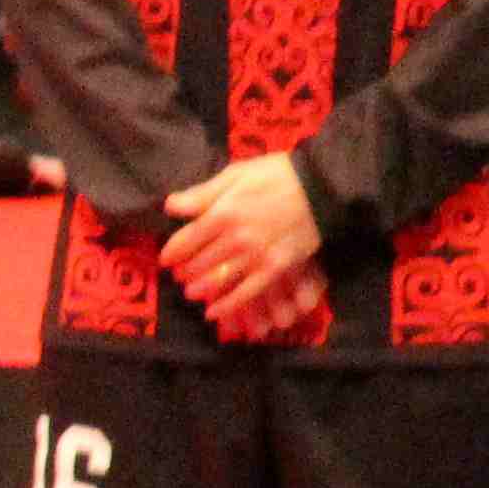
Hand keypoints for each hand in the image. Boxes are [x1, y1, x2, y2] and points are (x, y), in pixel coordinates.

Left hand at [160, 152, 324, 344]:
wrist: (322, 187)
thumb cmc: (277, 175)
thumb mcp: (236, 174)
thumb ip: (202, 194)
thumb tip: (170, 206)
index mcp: (223, 213)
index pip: (185, 241)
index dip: (171, 253)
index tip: (166, 259)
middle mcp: (236, 238)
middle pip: (198, 263)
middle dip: (184, 272)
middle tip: (179, 275)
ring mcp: (256, 256)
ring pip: (217, 280)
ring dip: (199, 289)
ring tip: (191, 291)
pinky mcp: (275, 268)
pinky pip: (246, 293)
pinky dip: (227, 306)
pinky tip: (212, 313)